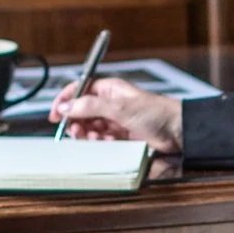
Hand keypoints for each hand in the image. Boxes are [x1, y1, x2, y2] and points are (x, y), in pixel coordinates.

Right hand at [48, 76, 182, 152]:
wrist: (177, 131)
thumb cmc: (156, 112)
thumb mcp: (119, 107)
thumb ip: (90, 106)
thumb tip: (66, 107)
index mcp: (109, 89)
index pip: (79, 91)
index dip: (65, 101)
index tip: (55, 114)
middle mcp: (111, 103)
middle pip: (82, 112)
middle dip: (76, 122)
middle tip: (75, 131)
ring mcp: (116, 120)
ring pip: (91, 128)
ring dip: (87, 134)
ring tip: (92, 138)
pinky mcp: (122, 136)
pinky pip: (102, 140)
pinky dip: (100, 143)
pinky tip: (105, 143)